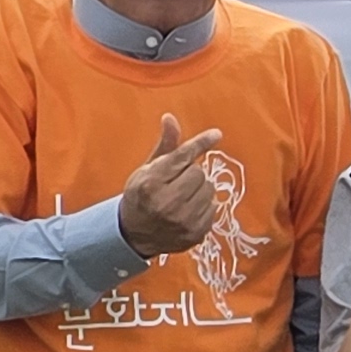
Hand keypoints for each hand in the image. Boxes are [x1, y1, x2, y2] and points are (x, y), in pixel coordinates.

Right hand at [118, 115, 228, 257]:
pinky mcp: (196, 233)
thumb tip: (170, 118)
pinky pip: (214, 207)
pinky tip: (189, 209)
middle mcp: (166, 203)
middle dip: (191, 172)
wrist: (134, 234)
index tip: (216, 134)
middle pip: (198, 172)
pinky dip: (205, 205)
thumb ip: (165, 146)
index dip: (200, 143)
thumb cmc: (141, 195)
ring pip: (209, 188)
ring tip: (183, 195)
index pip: (182, 157)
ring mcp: (182, 221)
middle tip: (178, 180)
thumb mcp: (147, 169)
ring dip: (200, 188)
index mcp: (151, 183)